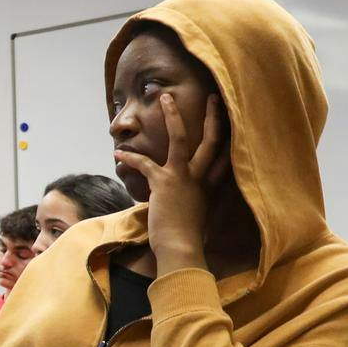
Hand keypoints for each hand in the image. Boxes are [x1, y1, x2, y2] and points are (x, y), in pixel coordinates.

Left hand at [113, 91, 219, 262]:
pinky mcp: (164, 182)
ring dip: (172, 116)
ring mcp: (183, 177)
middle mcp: (200, 178)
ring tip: (165, 98)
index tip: (230, 122)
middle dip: (212, 117)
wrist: (181, 250)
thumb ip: (192, 204)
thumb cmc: (186, 239)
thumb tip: (185, 203)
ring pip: (180, 138)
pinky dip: (130, 157)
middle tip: (212, 97)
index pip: (224, 158)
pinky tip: (117, 153)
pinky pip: (145, 162)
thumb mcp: (195, 218)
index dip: (228, 139)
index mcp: (209, 187)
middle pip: (212, 140)